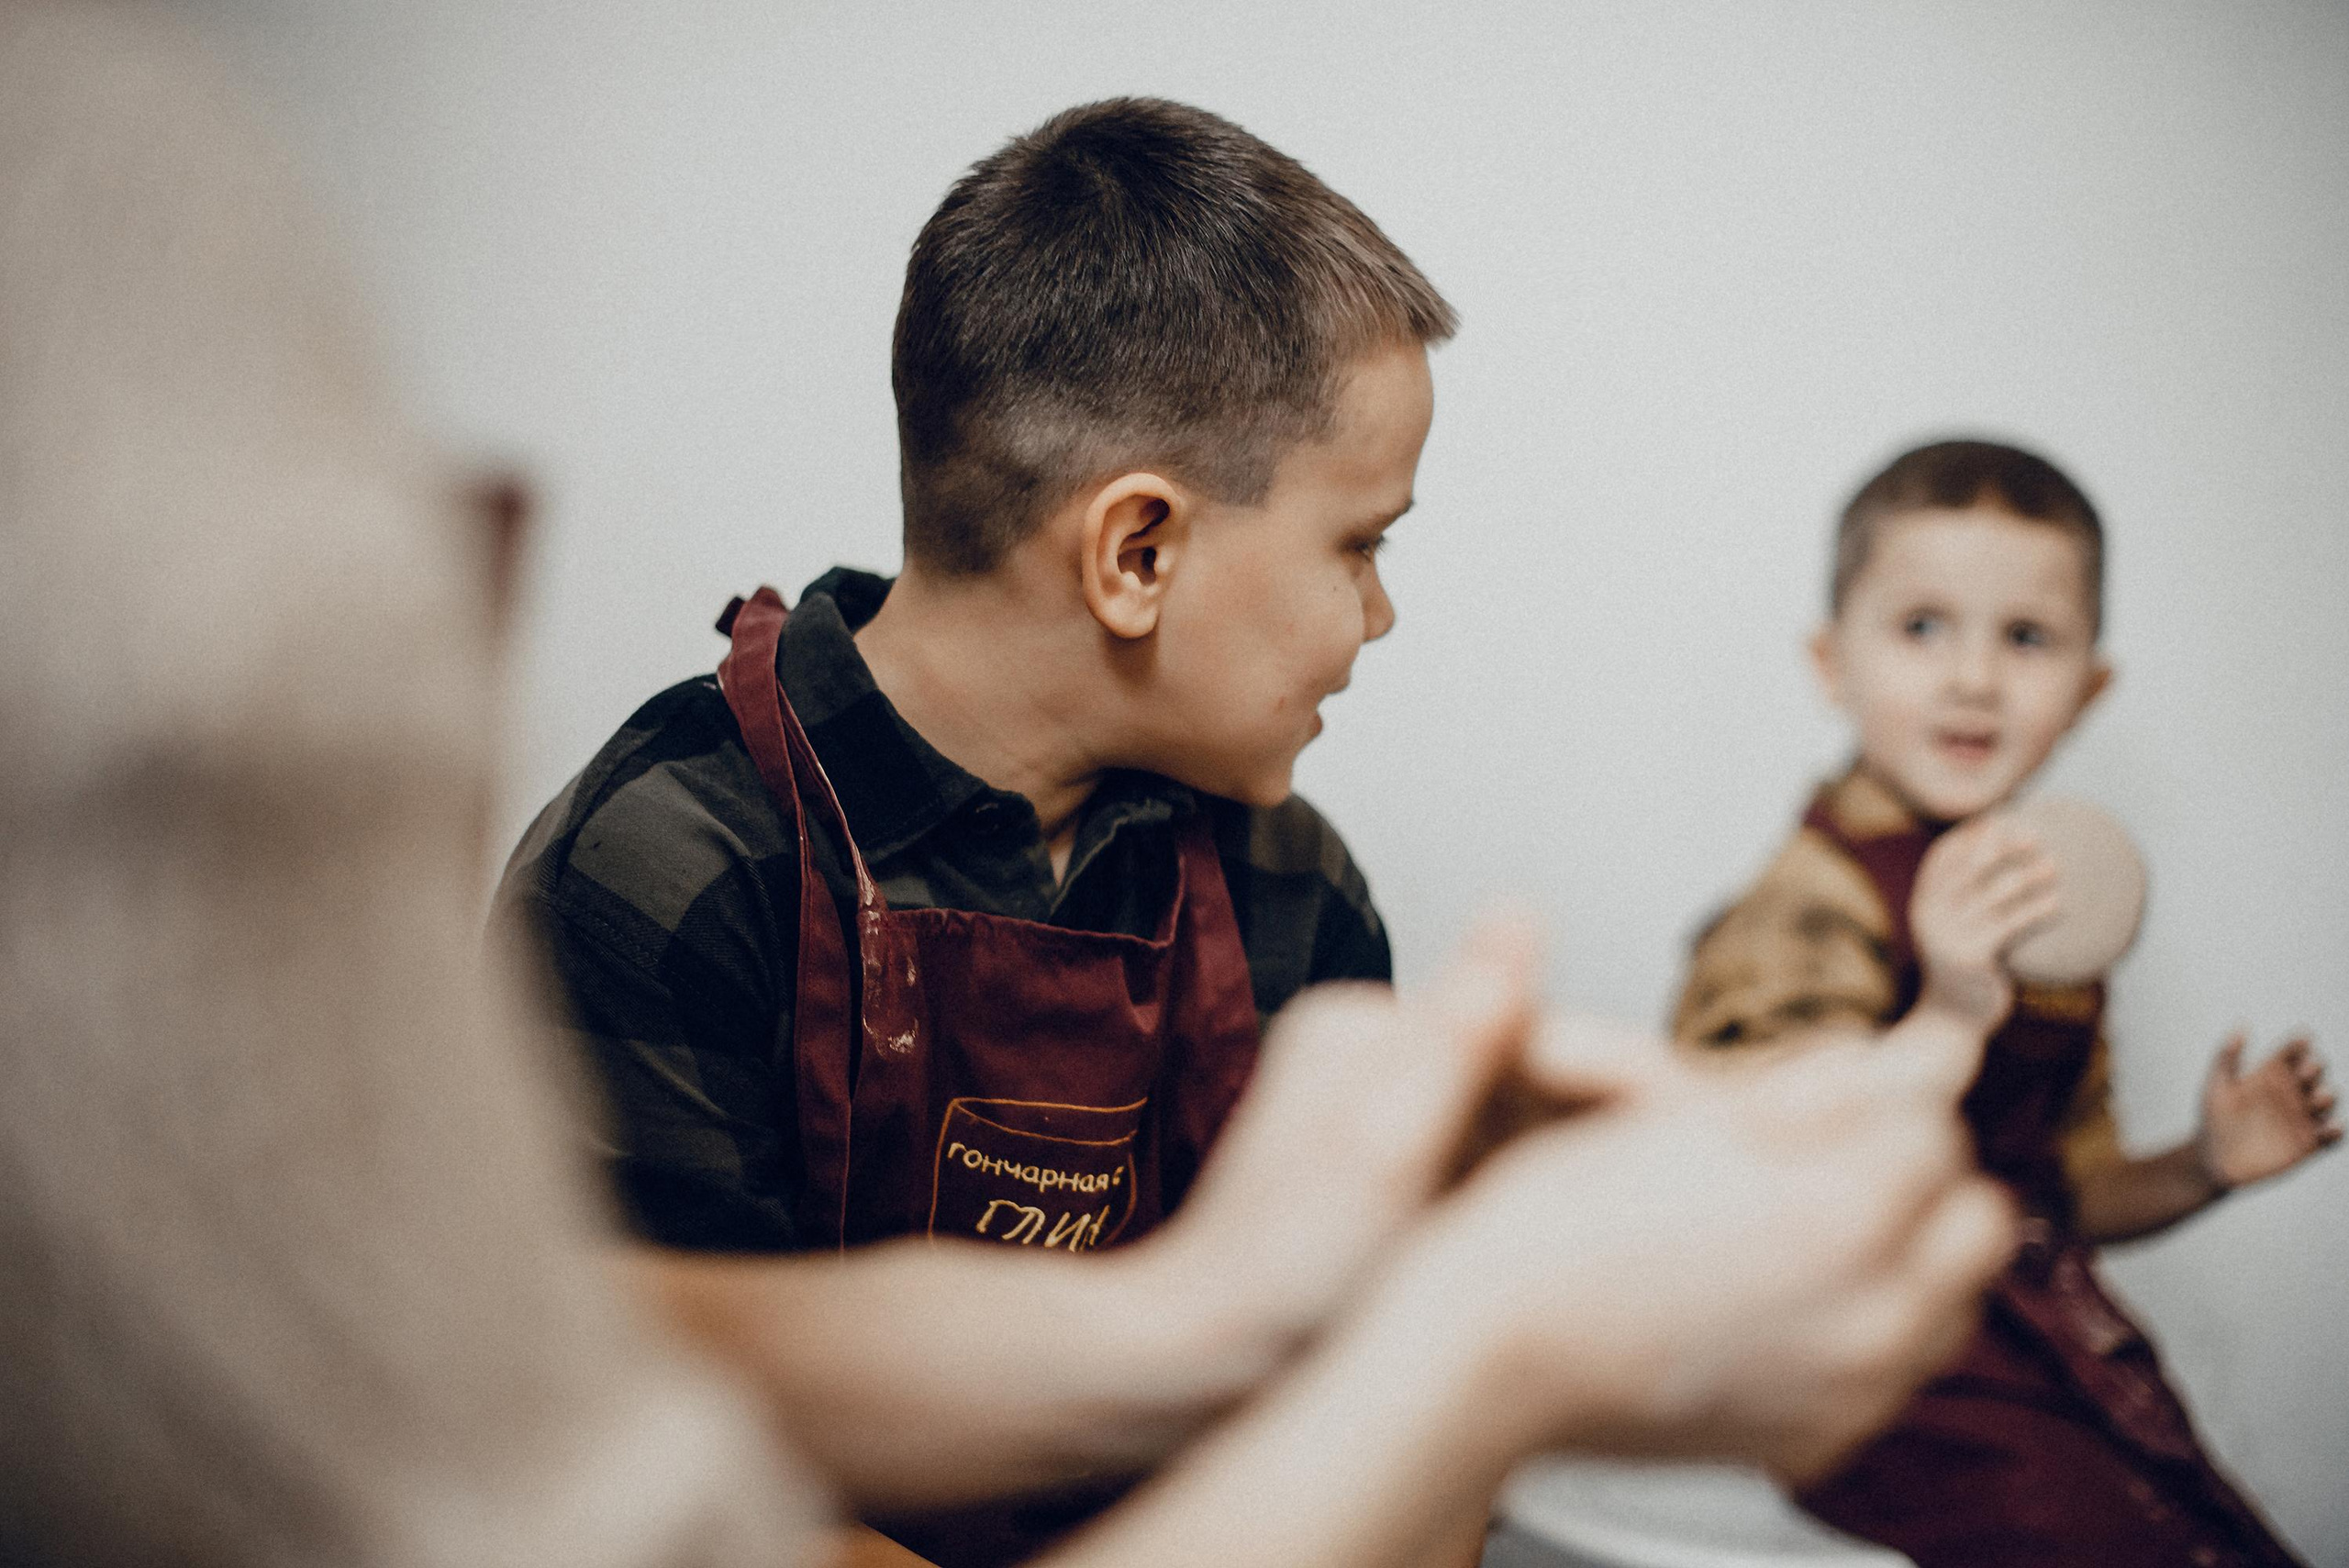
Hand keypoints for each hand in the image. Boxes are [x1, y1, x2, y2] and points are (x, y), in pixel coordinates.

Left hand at [1157, 916, 1550, 1339]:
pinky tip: (1491, 1263)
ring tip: (1522, 1246)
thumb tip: (1521, 908)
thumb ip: (1462, 1031)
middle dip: (1550, 1138)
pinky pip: (1466, 1171)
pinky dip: (1492, 1210)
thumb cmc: (1286, 1275)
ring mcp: (1363, 1111)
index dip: (1581, 1095)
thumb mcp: (1393, 1141)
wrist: (1202, 1366)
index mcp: (1359, 1021)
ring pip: (1496, 1127)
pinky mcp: (1370, 1171)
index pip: (1522, 1024)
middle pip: (1509, 1075)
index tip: (1601, 1169)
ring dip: (1527, 1178)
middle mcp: (1355, 1052)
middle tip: (1563, 1221)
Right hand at [1406, 1028, 2014, 1481]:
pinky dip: (1866, 1324)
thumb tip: (1936, 1049)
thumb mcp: (1693, 1113)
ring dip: (1906, 1250)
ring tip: (1805, 1222)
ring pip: (1952, 1297)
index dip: (1887, 1078)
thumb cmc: (1558, 1230)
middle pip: (1974, 1212)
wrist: (1488, 1352)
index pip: (1937, 1115)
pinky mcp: (1820, 1439)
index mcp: (1840, 1216)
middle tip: (1830, 1147)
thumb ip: (1836, 1081)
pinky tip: (1784, 1294)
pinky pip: (1897, 1369)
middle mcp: (1868, 1318)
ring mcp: (1850, 1391)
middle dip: (1916, 1168)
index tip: (1860, 1071)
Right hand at [1909, 815, 2059, 1031]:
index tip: (2000, 818)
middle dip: (2002, 846)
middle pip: (1969, 868)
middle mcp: (1930, 915)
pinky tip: (2058, 905)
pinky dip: (2036, 911)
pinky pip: (2009, 926)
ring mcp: (1947, 936)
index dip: (1970, 835)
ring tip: (2055, 866)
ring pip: (1993, 894)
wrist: (1951, 1021)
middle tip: (2035, 834)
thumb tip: (2008, 867)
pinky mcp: (1970, 957)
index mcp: (1923, 903)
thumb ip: (1968, 903)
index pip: (1943, 858)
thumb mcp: (1955, 932)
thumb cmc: (1964, 970)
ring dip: (2028, 875)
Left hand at [2198, 1033, 2340, 1190]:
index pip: (2291, 1055)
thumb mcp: (2217, 1085)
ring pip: (2323, 1104)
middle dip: (2314, 1069)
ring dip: (2326, 1098)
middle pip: (2311, 1076)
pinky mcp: (2307, 1145)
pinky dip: (2334, 1132)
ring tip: (2320, 1094)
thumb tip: (2242, 1025)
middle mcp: (2291, 1093)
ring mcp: (2300, 1118)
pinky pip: (2328, 1139)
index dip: (2298, 1045)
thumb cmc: (2212, 1118)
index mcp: (2270, 1075)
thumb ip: (2228, 1056)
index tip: (2303, 1037)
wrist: (2211, 1159)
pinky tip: (2334, 1127)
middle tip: (2308, 1067)